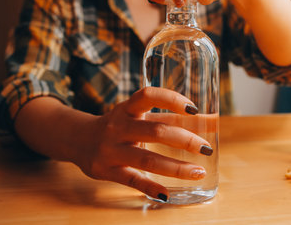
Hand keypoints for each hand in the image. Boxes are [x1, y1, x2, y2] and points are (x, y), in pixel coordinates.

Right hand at [78, 87, 212, 200]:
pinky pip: (131, 180)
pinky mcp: (107, 171)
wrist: (78, 139)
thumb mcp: (141, 115)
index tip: (194, 109)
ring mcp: (112, 150)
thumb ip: (173, 116)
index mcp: (128, 108)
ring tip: (198, 172)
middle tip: (206, 148)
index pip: (149, 96)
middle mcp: (119, 126)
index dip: (171, 99)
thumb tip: (213, 120)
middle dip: (184, 140)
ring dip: (176, 167)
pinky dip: (150, 187)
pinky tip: (167, 194)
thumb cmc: (120, 125)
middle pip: (156, 131)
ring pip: (147, 159)